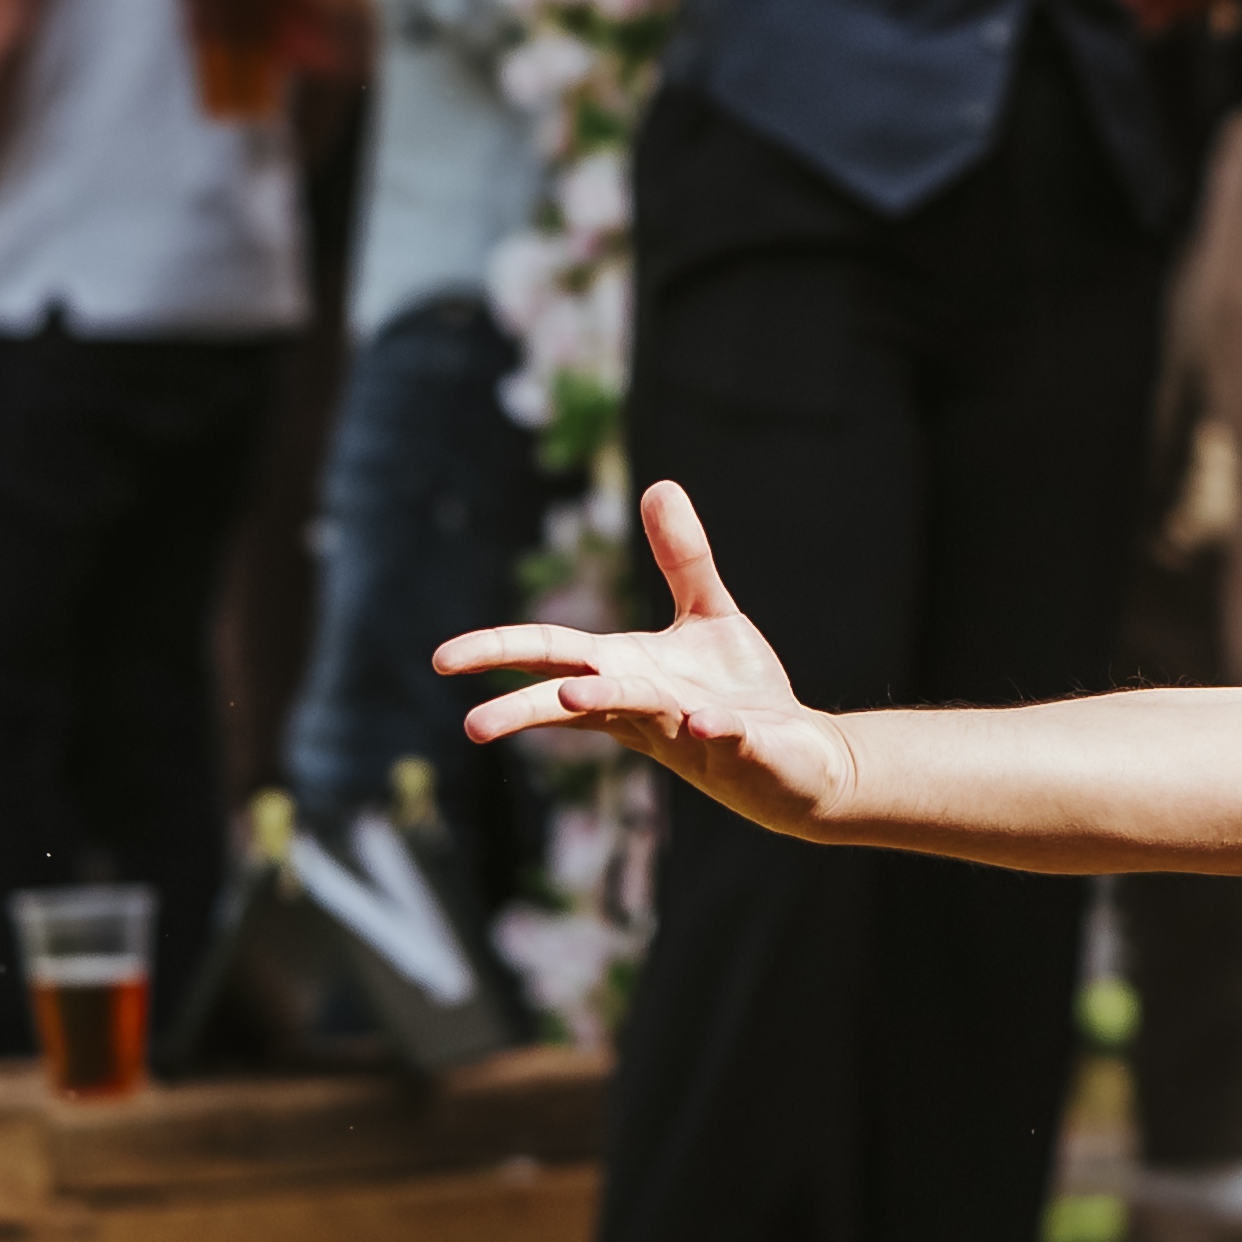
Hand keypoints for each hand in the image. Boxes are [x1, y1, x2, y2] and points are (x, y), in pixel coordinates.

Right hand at [437, 479, 866, 837]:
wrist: (798, 756)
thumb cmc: (736, 691)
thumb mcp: (706, 612)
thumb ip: (681, 557)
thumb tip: (658, 485)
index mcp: (622, 670)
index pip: (551, 655)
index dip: (498, 652)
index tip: (442, 660)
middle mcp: (643, 705)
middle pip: (572, 698)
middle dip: (523, 708)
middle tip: (472, 724)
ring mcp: (687, 730)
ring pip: (637, 714)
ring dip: (601, 705)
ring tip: (565, 699)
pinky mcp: (739, 746)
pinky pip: (723, 737)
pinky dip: (714, 731)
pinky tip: (704, 724)